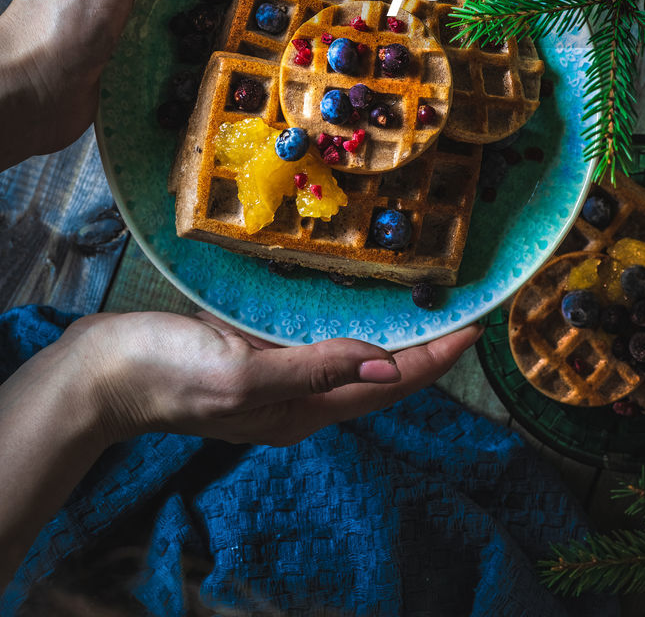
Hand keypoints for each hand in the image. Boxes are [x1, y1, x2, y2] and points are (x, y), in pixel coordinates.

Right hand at [0, 309, 480, 588]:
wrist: (101, 373)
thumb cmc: (168, 372)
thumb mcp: (244, 373)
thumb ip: (315, 369)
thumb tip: (387, 370)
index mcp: (299, 409)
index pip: (387, 386)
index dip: (433, 360)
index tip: (473, 331)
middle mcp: (295, 399)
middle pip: (378, 378)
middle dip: (425, 352)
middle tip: (464, 317)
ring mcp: (273, 379)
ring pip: (351, 361)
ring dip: (391, 339)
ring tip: (426, 312)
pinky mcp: (252, 355)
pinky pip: (316, 344)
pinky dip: (347, 326)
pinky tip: (351, 305)